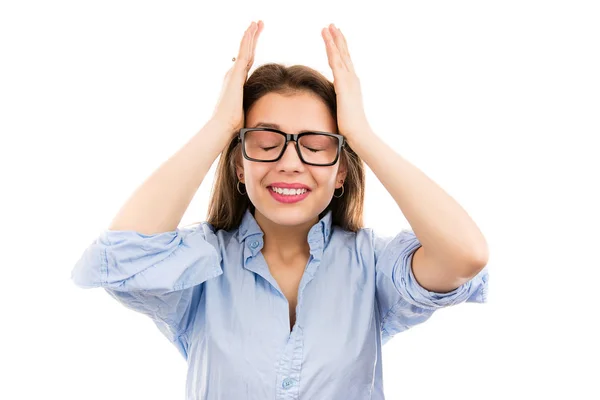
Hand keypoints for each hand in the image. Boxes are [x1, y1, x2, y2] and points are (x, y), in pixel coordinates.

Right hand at [211, 20, 263, 133]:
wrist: (223, 126)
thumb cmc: (232, 125)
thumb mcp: (244, 113)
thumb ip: (249, 108)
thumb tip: (257, 116)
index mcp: (236, 83)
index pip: (247, 63)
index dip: (251, 50)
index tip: (255, 40)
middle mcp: (233, 75)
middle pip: (246, 52)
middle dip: (252, 38)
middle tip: (258, 24)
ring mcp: (234, 73)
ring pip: (245, 49)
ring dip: (250, 35)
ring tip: (257, 22)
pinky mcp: (236, 74)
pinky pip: (244, 52)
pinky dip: (248, 40)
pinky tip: (252, 29)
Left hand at [321, 24, 371, 142]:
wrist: (358, 134)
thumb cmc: (351, 128)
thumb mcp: (342, 111)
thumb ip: (338, 104)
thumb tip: (334, 106)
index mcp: (351, 85)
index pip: (344, 63)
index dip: (340, 49)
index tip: (334, 37)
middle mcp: (352, 79)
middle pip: (344, 54)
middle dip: (337, 39)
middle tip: (331, 25)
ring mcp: (349, 81)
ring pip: (339, 55)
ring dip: (333, 39)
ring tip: (327, 26)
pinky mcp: (343, 84)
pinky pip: (335, 62)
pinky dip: (331, 49)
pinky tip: (327, 39)